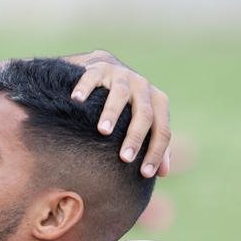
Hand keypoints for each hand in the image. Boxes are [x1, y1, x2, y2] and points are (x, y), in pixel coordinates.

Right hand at [69, 50, 171, 178]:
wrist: (106, 69)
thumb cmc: (127, 105)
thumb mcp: (143, 121)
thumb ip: (154, 143)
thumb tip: (163, 173)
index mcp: (157, 101)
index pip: (162, 130)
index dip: (156, 152)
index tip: (145, 174)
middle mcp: (142, 86)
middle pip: (144, 113)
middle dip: (135, 137)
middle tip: (125, 158)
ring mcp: (121, 74)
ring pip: (120, 94)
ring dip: (112, 113)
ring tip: (103, 131)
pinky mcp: (99, 67)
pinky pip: (92, 76)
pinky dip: (84, 88)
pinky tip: (76, 100)